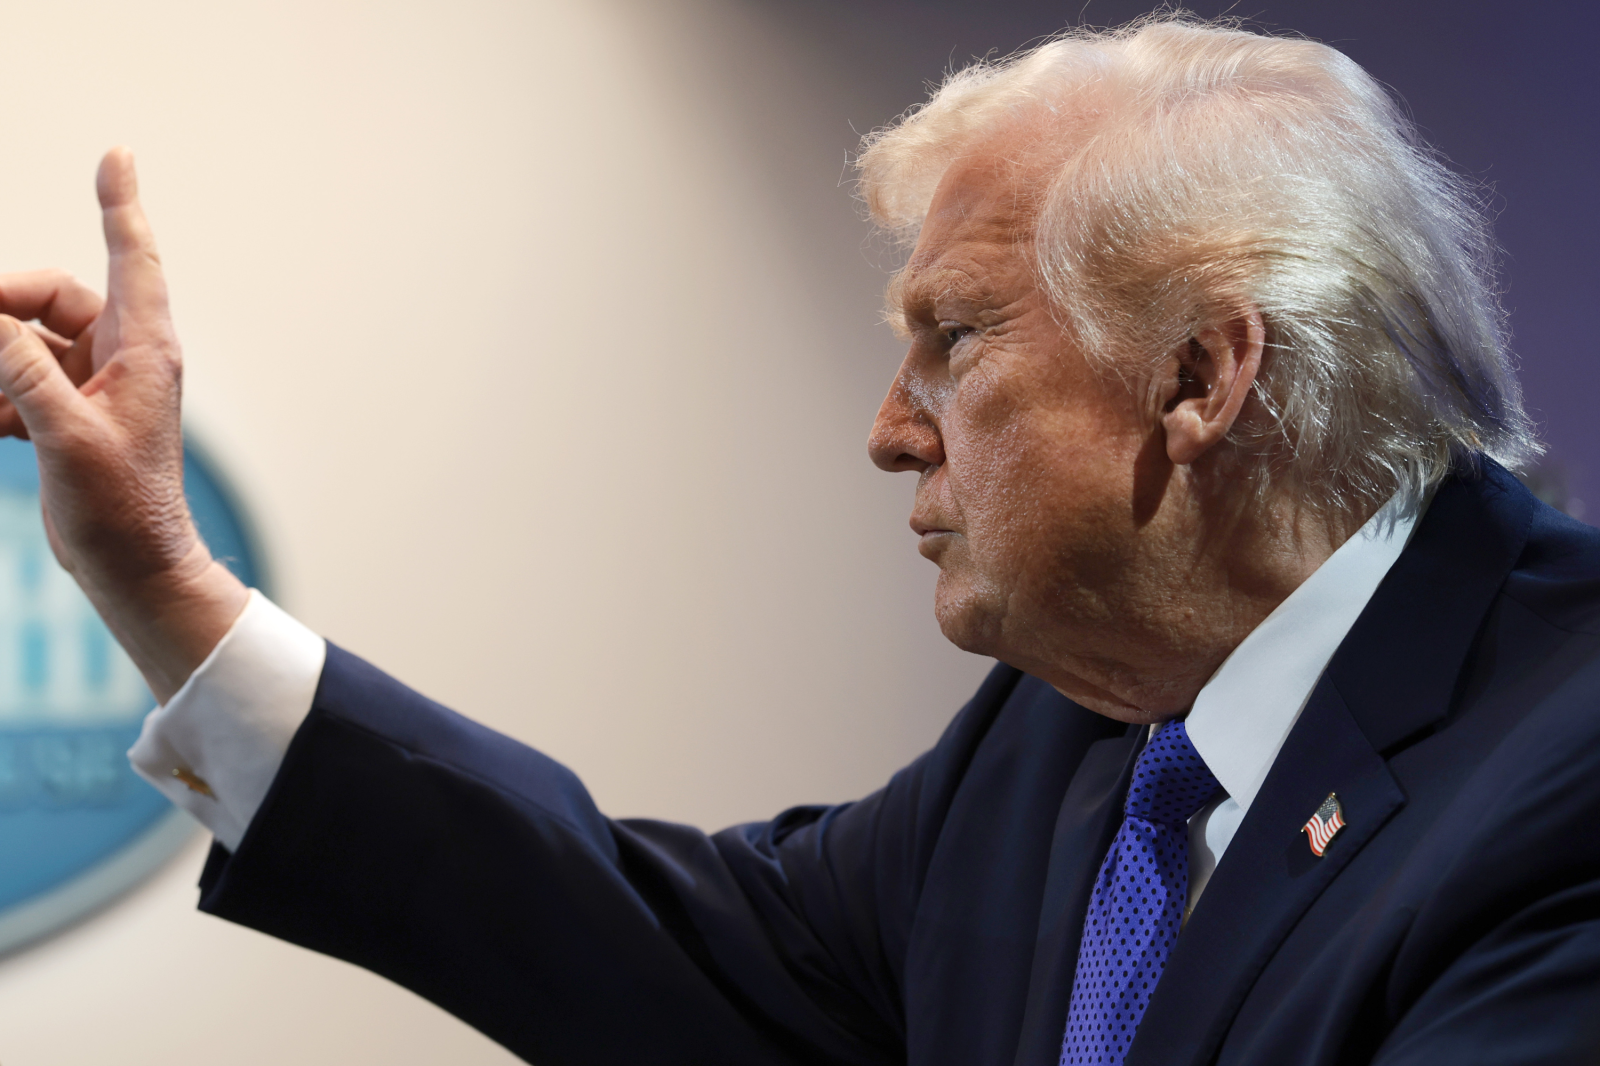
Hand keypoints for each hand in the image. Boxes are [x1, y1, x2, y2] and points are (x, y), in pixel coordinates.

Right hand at [0, 148, 246, 701]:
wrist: (131, 570)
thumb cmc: (120, 510)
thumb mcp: (65, 434)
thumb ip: (21, 370)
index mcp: (144, 351)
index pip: (131, 257)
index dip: (120, 203)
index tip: (117, 153)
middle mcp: (123, 359)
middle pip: (48, 300)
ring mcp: (93, 387)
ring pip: (22, 343)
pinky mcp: (66, 415)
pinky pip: (15, 382)